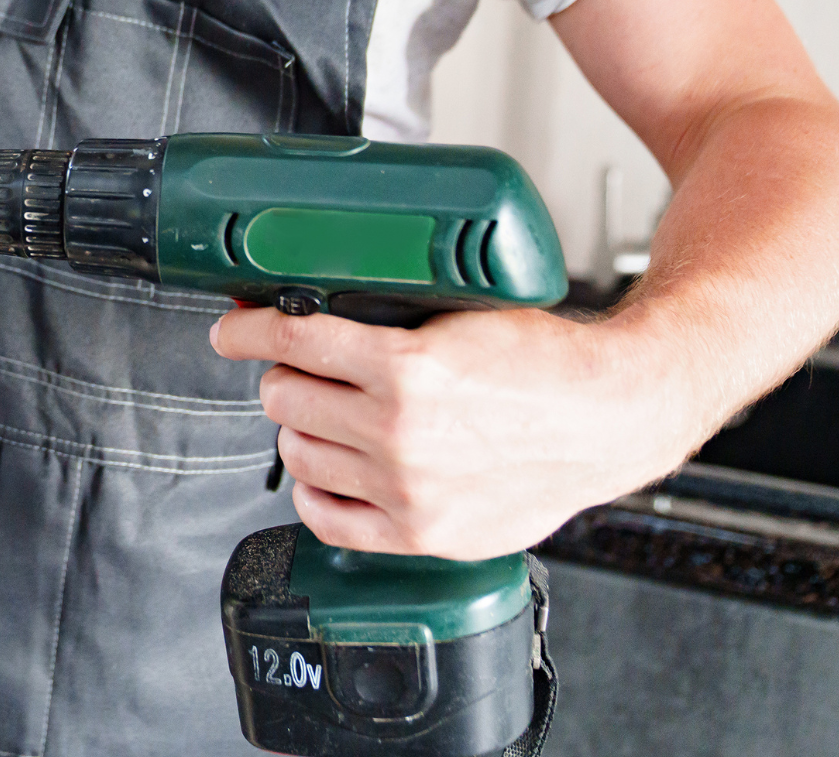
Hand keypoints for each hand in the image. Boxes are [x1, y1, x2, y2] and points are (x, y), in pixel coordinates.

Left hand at [210, 306, 710, 559]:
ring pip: (298, 453)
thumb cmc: (545, 363)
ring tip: (325, 415)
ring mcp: (406, 489)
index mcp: (406, 369)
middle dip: (284, 377)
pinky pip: (327, 518)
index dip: (246, 330)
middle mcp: (399, 433)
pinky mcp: (419, 532)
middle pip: (285, 398)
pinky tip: (328, 470)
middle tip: (301, 371)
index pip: (289, 342)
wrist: (608, 419)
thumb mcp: (459, 314)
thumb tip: (317, 307)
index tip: (230, 330)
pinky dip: (315, 491)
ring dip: (300, 430)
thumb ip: (387, 316)